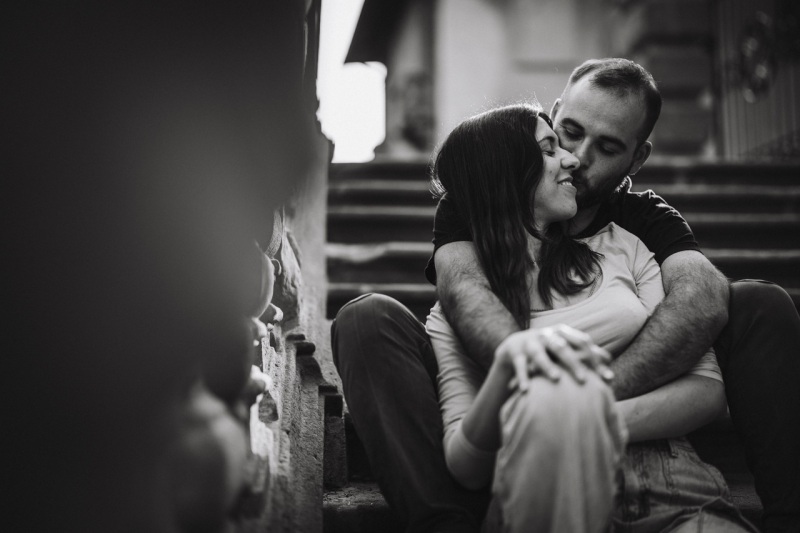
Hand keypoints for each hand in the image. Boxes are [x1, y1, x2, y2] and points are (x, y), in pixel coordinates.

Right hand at [494, 324, 612, 391]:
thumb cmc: (548, 351)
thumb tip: (609, 359)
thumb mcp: (565, 347)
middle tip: (584, 380)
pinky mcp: (514, 353)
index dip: (594, 358)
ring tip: (556, 379)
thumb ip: (585, 353)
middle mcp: (545, 335)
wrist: (514, 347)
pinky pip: (519, 366)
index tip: (606, 377)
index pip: (582, 342)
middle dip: (573, 362)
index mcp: (561, 332)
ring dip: (547, 365)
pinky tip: (526, 390)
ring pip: (538, 354)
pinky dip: (522, 377)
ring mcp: (529, 343)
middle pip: (561, 347)